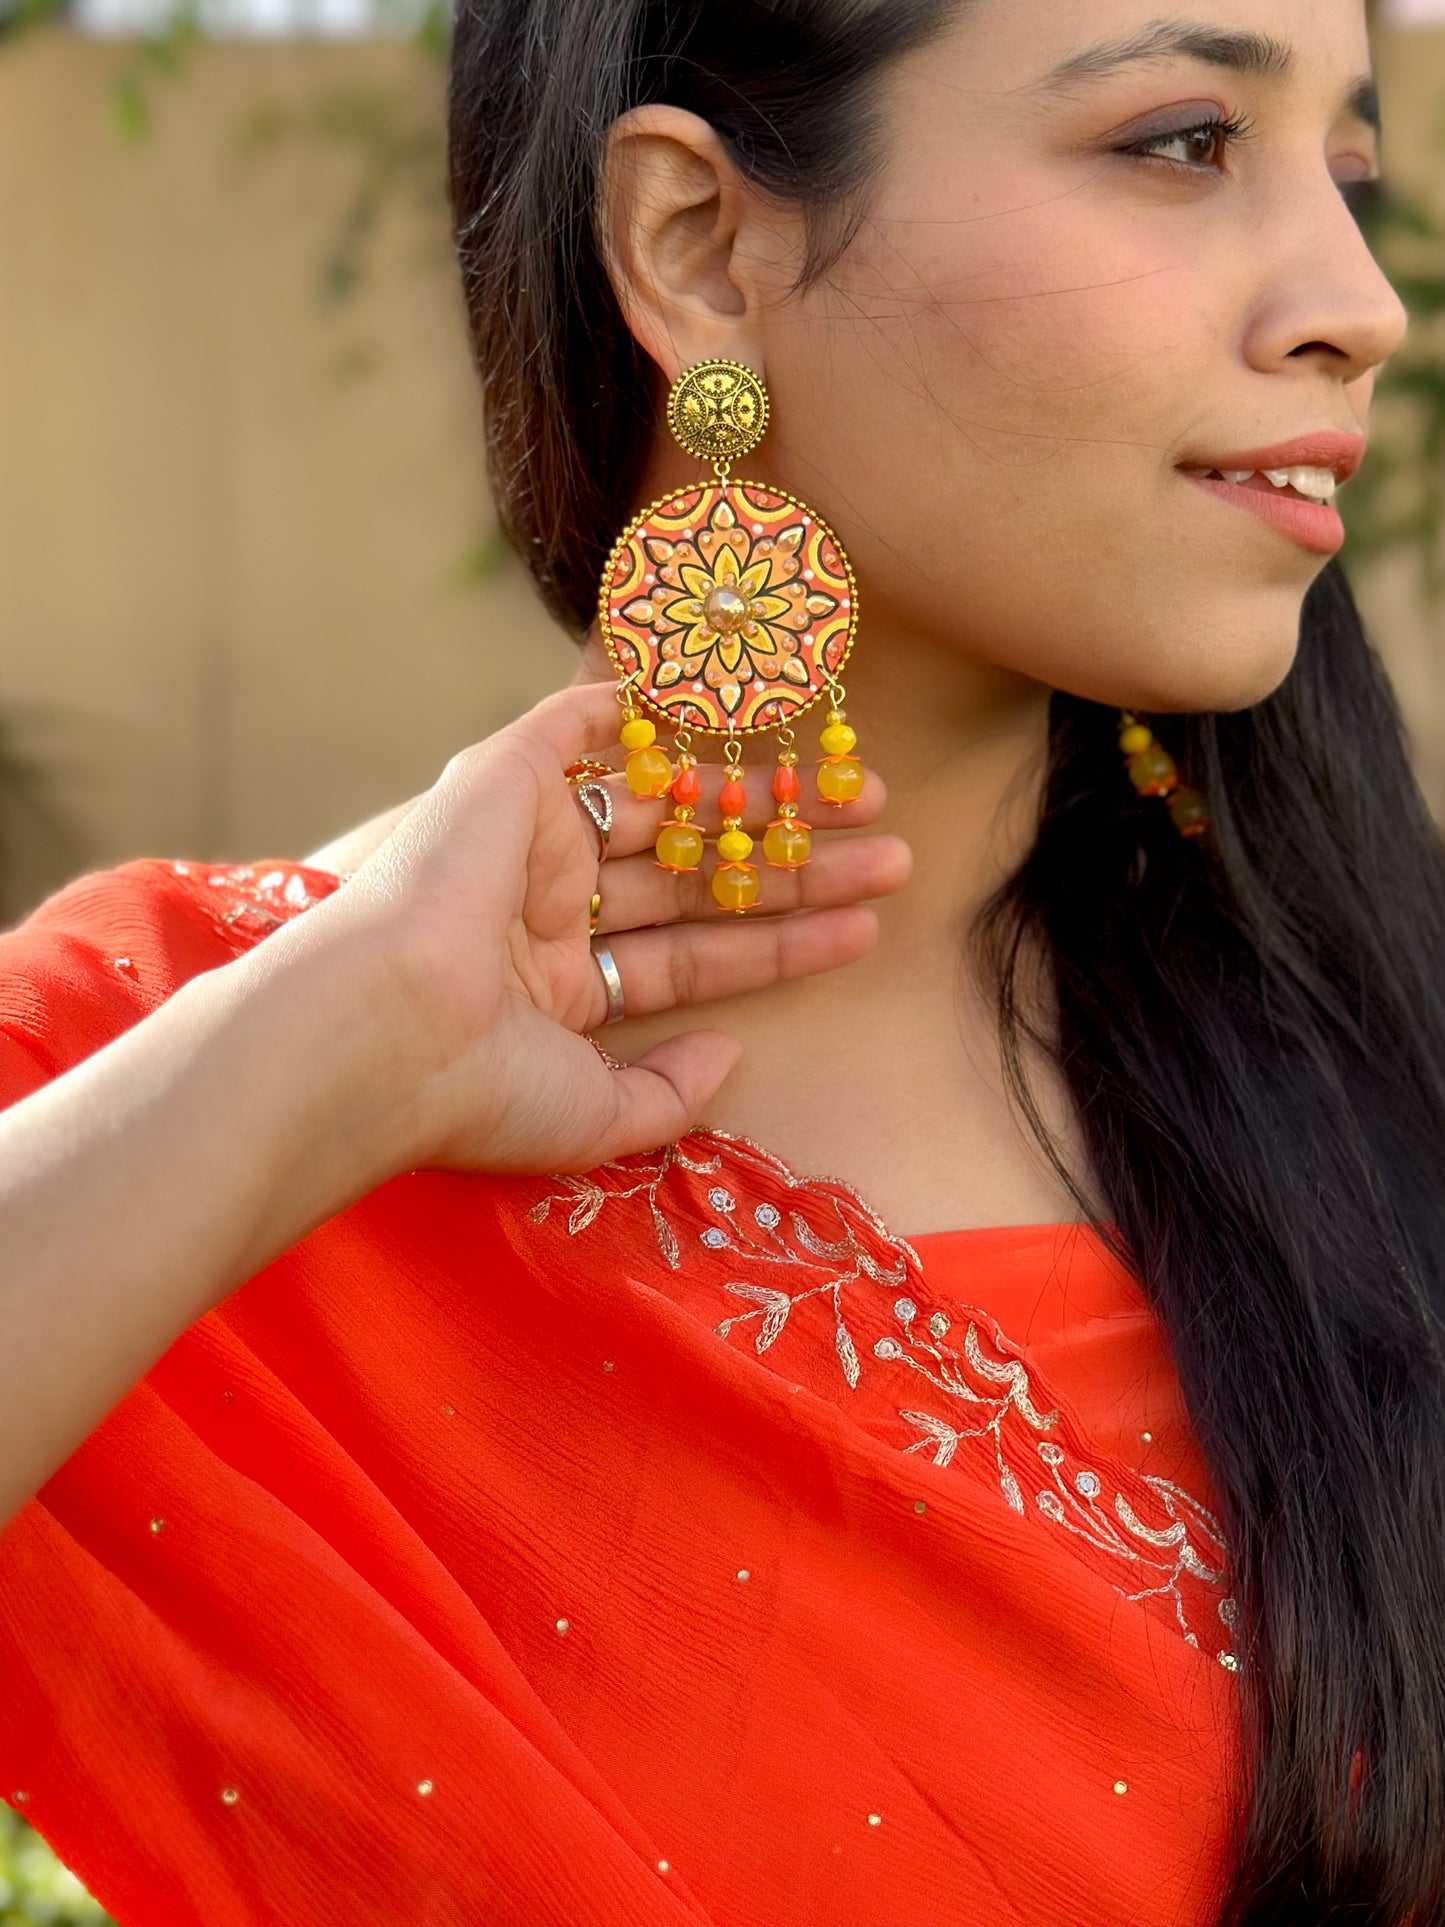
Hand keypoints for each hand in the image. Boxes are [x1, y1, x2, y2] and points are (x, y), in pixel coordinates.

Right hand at [287, 680, 910, 1176]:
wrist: (387, 1028)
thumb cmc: (481, 1091)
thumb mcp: (594, 1117)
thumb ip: (668, 1094)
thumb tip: (729, 1056)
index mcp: (558, 987)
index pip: (695, 956)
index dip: (781, 942)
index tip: (863, 930)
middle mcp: (546, 909)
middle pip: (699, 877)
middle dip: (797, 865)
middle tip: (890, 852)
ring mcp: (528, 841)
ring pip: (670, 809)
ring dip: (763, 797)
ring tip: (867, 795)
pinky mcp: (505, 780)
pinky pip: (580, 725)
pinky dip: (641, 702)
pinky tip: (729, 698)